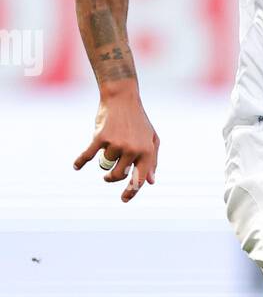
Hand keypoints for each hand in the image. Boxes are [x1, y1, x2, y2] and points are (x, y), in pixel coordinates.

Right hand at [73, 86, 159, 202]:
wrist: (122, 97)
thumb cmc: (138, 120)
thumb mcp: (152, 139)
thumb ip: (152, 160)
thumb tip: (150, 182)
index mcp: (147, 152)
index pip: (138, 179)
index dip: (131, 192)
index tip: (124, 199)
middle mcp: (133, 149)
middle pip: (119, 175)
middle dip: (112, 178)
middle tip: (108, 177)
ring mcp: (117, 143)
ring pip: (105, 163)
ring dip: (104, 157)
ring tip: (108, 145)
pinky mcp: (101, 137)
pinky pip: (89, 155)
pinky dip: (81, 161)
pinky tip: (77, 166)